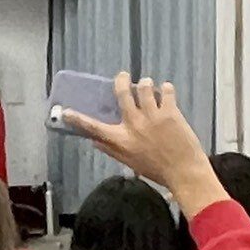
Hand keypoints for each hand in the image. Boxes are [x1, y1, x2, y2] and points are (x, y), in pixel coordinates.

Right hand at [62, 73, 223, 216]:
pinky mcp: (170, 113)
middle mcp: (134, 124)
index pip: (93, 127)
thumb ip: (111, 149)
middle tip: (123, 76)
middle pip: (122, 93)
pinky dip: (165, 88)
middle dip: (121, 80)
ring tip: (147, 86)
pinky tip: (165, 91)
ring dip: (145, 83)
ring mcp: (153, 116)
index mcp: (121, 139)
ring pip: (144, 87)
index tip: (65, 112)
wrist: (184, 172)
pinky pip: (166, 91)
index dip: (77, 119)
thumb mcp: (129, 162)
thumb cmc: (156, 170)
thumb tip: (94, 141)